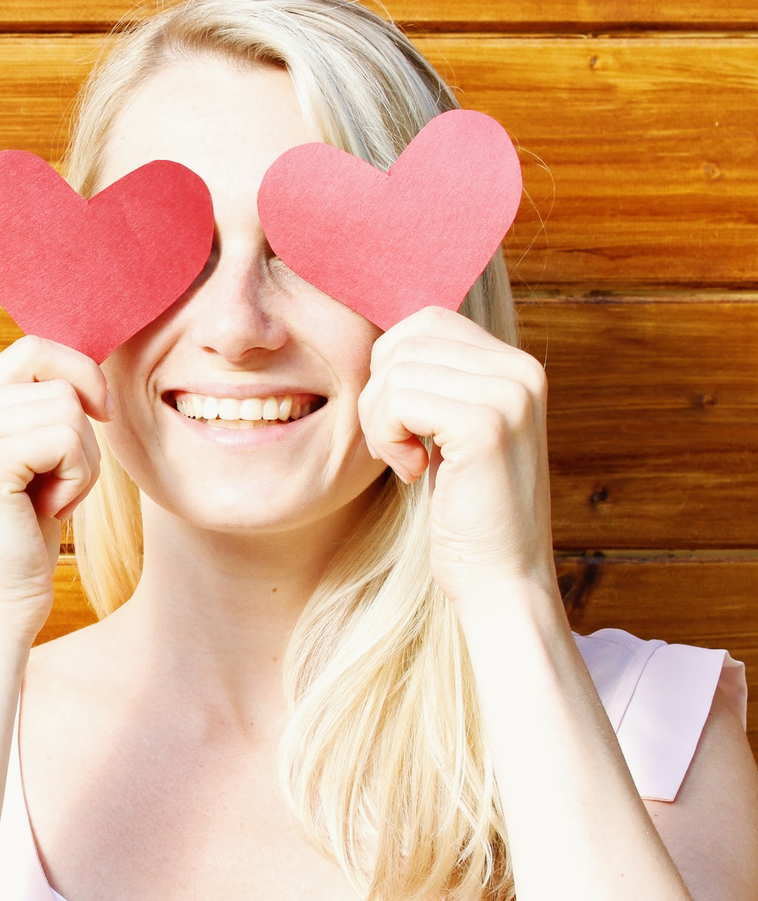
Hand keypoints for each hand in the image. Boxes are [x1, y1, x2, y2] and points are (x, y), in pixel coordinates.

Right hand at [0, 336, 111, 640]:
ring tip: (47, 502)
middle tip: (54, 487)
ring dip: (81, 463)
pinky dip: (77, 479)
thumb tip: (91, 362)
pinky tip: (48, 512)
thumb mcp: (28, 461)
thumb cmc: (19, 543)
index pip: (33, 349)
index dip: (79, 374)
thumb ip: (38, 409)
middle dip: (81, 436)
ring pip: (69, 409)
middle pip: (57, 380)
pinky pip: (68, 439)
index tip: (99, 415)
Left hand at [357, 307, 555, 607]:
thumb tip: (379, 339)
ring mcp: (509, 395)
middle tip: (396, 446)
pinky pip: (399, 400)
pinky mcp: (485, 426)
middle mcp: (521, 371)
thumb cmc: (466, 512)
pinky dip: (388, 438)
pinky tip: (414, 474)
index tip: (402, 423)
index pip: (426, 322)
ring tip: (407, 462)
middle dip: (379, 394)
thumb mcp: (451, 433)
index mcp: (516, 367)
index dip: (391, 368)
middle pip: (405, 341)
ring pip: (396, 370)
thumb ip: (435, 381)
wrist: (500, 579)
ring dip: (380, 422)